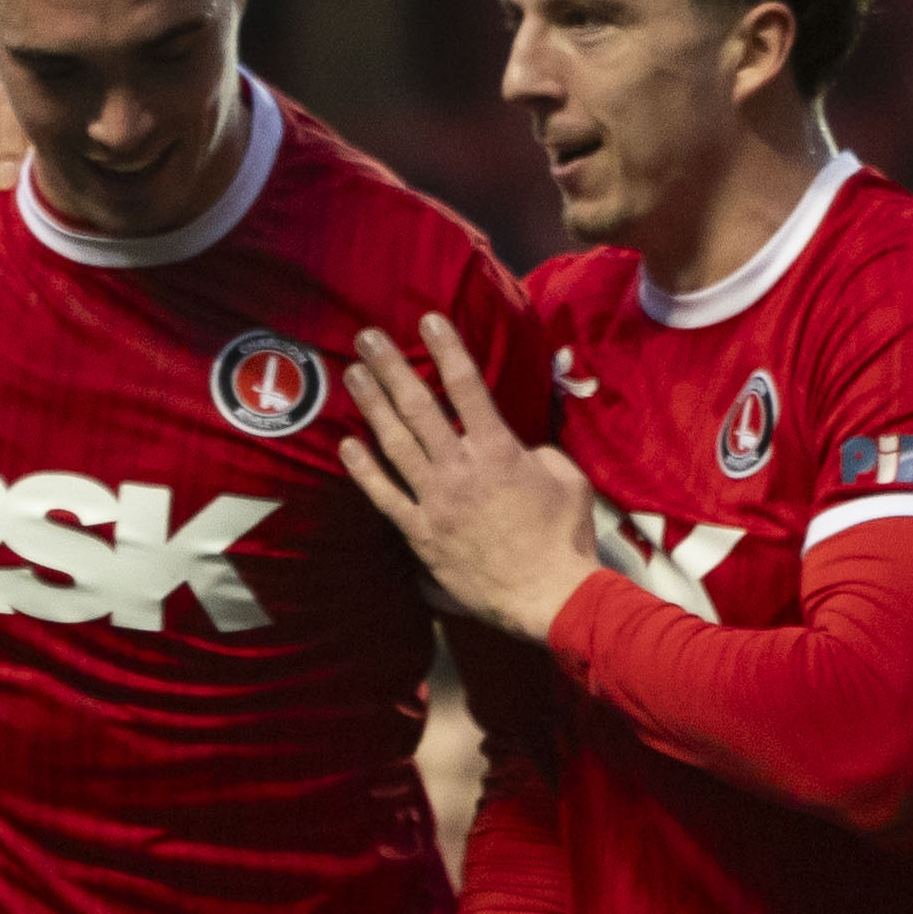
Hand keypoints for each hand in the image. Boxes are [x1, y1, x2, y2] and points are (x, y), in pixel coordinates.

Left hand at [337, 316, 601, 641]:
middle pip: (418, 407)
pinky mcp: (420, 534)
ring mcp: (435, 501)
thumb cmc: (564, 536)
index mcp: (499, 450)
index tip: (428, 319)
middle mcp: (460, 469)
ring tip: (353, 375)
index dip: (446, 349)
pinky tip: (346, 445)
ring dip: (371, 406)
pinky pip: (384, 498)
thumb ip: (538, 453)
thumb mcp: (566, 478)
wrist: (548, 593)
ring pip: (394, 445)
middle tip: (366, 337)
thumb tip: (519, 449)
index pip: (467, 387)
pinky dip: (364, 471)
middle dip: (391, 367)